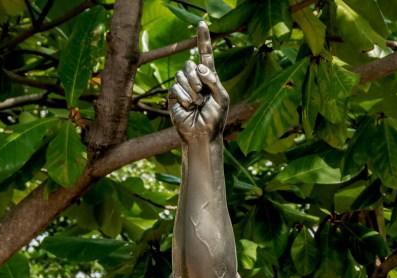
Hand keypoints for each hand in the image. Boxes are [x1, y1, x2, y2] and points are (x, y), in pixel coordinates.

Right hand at [169, 21, 229, 142]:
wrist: (203, 135)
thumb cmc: (215, 119)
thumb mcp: (222, 99)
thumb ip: (215, 81)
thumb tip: (200, 67)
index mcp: (208, 77)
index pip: (205, 54)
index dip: (203, 39)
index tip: (202, 23)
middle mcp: (195, 79)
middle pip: (190, 65)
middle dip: (196, 79)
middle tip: (202, 95)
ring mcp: (183, 87)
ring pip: (181, 75)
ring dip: (191, 91)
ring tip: (197, 103)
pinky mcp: (174, 96)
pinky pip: (175, 88)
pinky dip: (184, 98)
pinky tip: (188, 107)